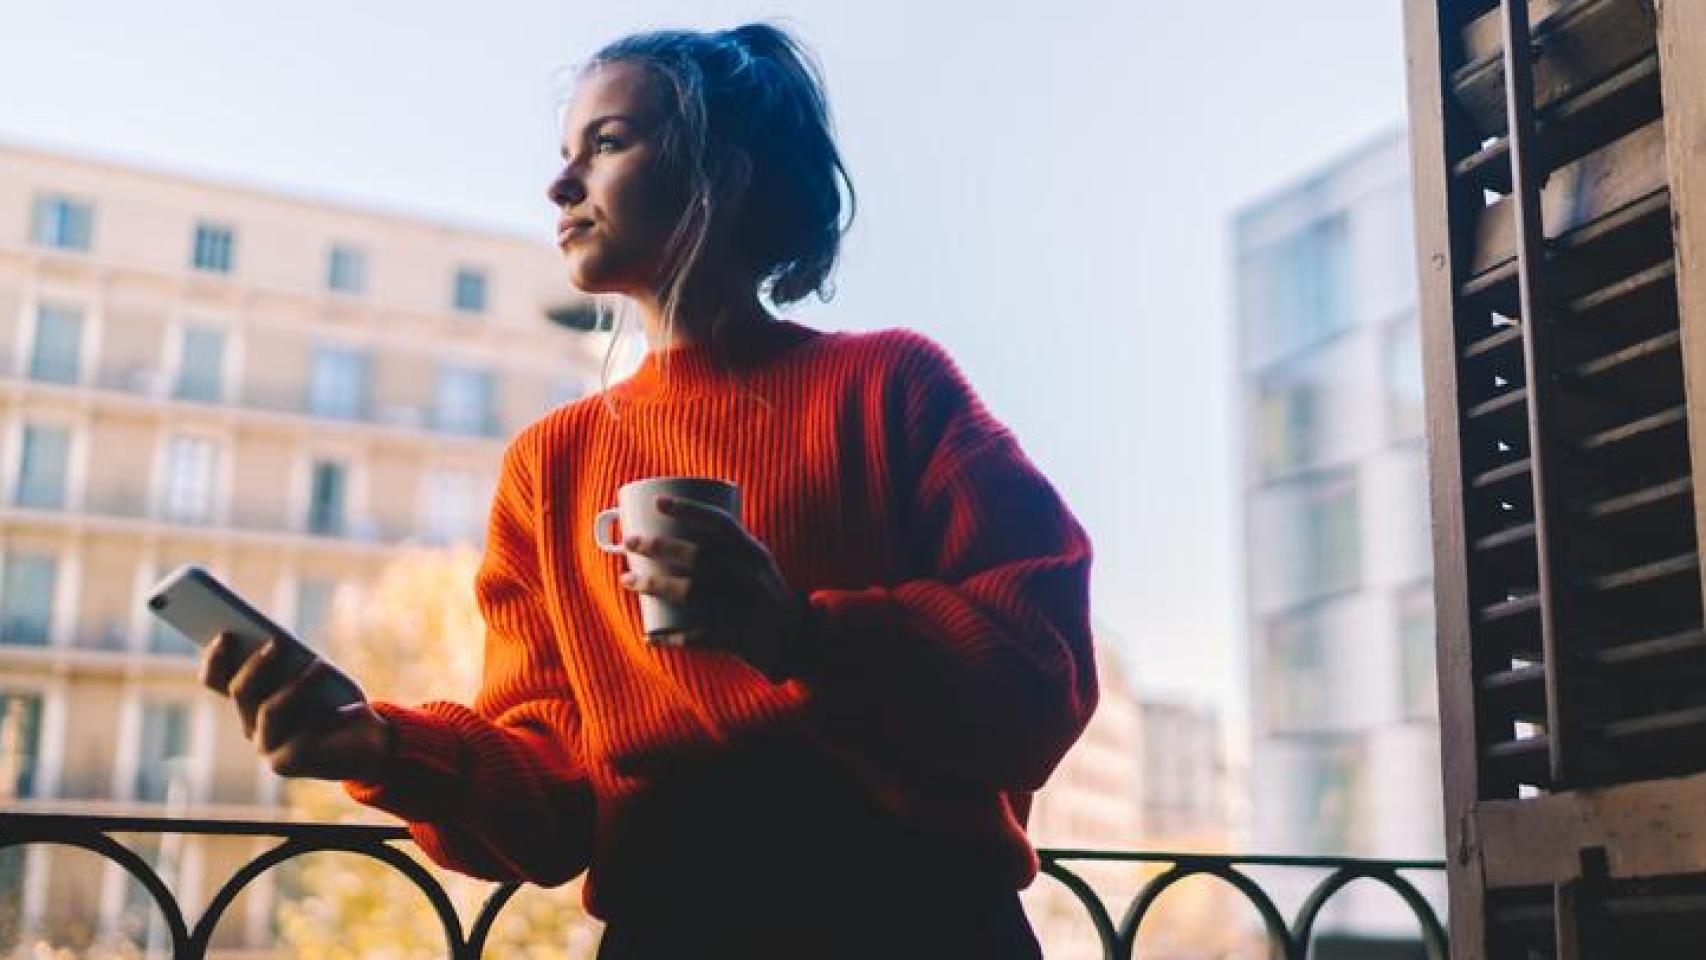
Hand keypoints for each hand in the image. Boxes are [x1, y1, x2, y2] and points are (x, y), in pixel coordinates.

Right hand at [199, 634, 393, 780]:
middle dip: (258, 663)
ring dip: (295, 684)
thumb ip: (295, 660)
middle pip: (241, 691)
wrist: (366, 744)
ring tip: (318, 665)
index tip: (225, 633)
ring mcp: (265, 745)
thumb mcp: (318, 674)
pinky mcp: (284, 764)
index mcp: (248, 699)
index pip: (215, 679)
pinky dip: (330, 718)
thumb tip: (280, 642)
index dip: (215, 657)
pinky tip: (355, 708)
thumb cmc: (339, 699)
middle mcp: (249, 723)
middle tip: (278, 641)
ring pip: (269, 710)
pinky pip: (300, 739)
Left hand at [621, 495, 808, 681]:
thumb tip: (673, 525)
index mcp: (754, 553)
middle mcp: (750, 576)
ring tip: (627, 579)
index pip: (721, 523)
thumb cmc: (764, 591)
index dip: (689, 509)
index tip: (658, 502)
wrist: (796, 637)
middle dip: (658, 546)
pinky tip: (649, 635)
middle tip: (630, 541)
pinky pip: (697, 636)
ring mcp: (743, 607)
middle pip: (697, 556)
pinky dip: (670, 637)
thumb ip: (725, 544)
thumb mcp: (756, 562)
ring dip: (653, 585)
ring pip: (690, 592)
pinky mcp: (736, 637)